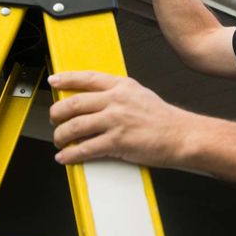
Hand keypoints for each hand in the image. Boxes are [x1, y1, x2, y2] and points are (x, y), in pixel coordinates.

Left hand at [49, 71, 190, 166]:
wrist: (180, 135)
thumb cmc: (163, 118)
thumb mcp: (140, 94)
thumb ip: (118, 93)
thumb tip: (95, 99)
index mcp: (123, 86)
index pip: (88, 78)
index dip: (67, 78)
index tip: (54, 80)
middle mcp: (117, 100)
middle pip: (74, 103)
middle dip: (57, 114)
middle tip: (54, 120)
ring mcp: (116, 120)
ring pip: (75, 126)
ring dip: (60, 136)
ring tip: (60, 141)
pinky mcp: (117, 141)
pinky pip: (85, 148)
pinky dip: (70, 155)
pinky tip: (66, 157)